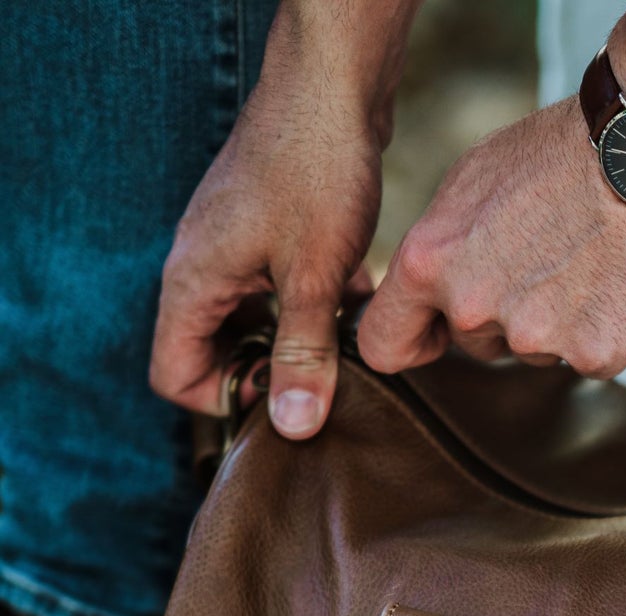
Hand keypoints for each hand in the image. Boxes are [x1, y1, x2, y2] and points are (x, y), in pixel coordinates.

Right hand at [150, 5, 409, 437]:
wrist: (332, 86)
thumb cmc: (316, 172)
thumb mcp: (313, 278)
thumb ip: (302, 354)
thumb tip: (293, 427)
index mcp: (193, 283)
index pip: (175, 376)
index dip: (225, 403)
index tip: (285, 399)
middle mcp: (202, 267)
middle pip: (214, 354)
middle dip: (265, 375)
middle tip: (324, 380)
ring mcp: (234, 248)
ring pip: (255, 323)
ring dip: (297, 342)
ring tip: (347, 346)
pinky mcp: (267, 233)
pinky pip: (280, 291)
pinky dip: (315, 307)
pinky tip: (359, 305)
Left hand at [357, 98, 625, 379]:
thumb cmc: (557, 154)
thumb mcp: (470, 183)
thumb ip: (442, 249)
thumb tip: (430, 291)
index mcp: (430, 263)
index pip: (385, 344)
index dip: (412, 340)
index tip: (433, 335)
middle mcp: (476, 308)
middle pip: (476, 344)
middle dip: (501, 316)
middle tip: (543, 261)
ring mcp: (538, 339)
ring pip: (535, 353)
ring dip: (555, 323)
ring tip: (585, 262)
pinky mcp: (596, 354)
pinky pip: (590, 359)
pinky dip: (604, 331)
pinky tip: (617, 282)